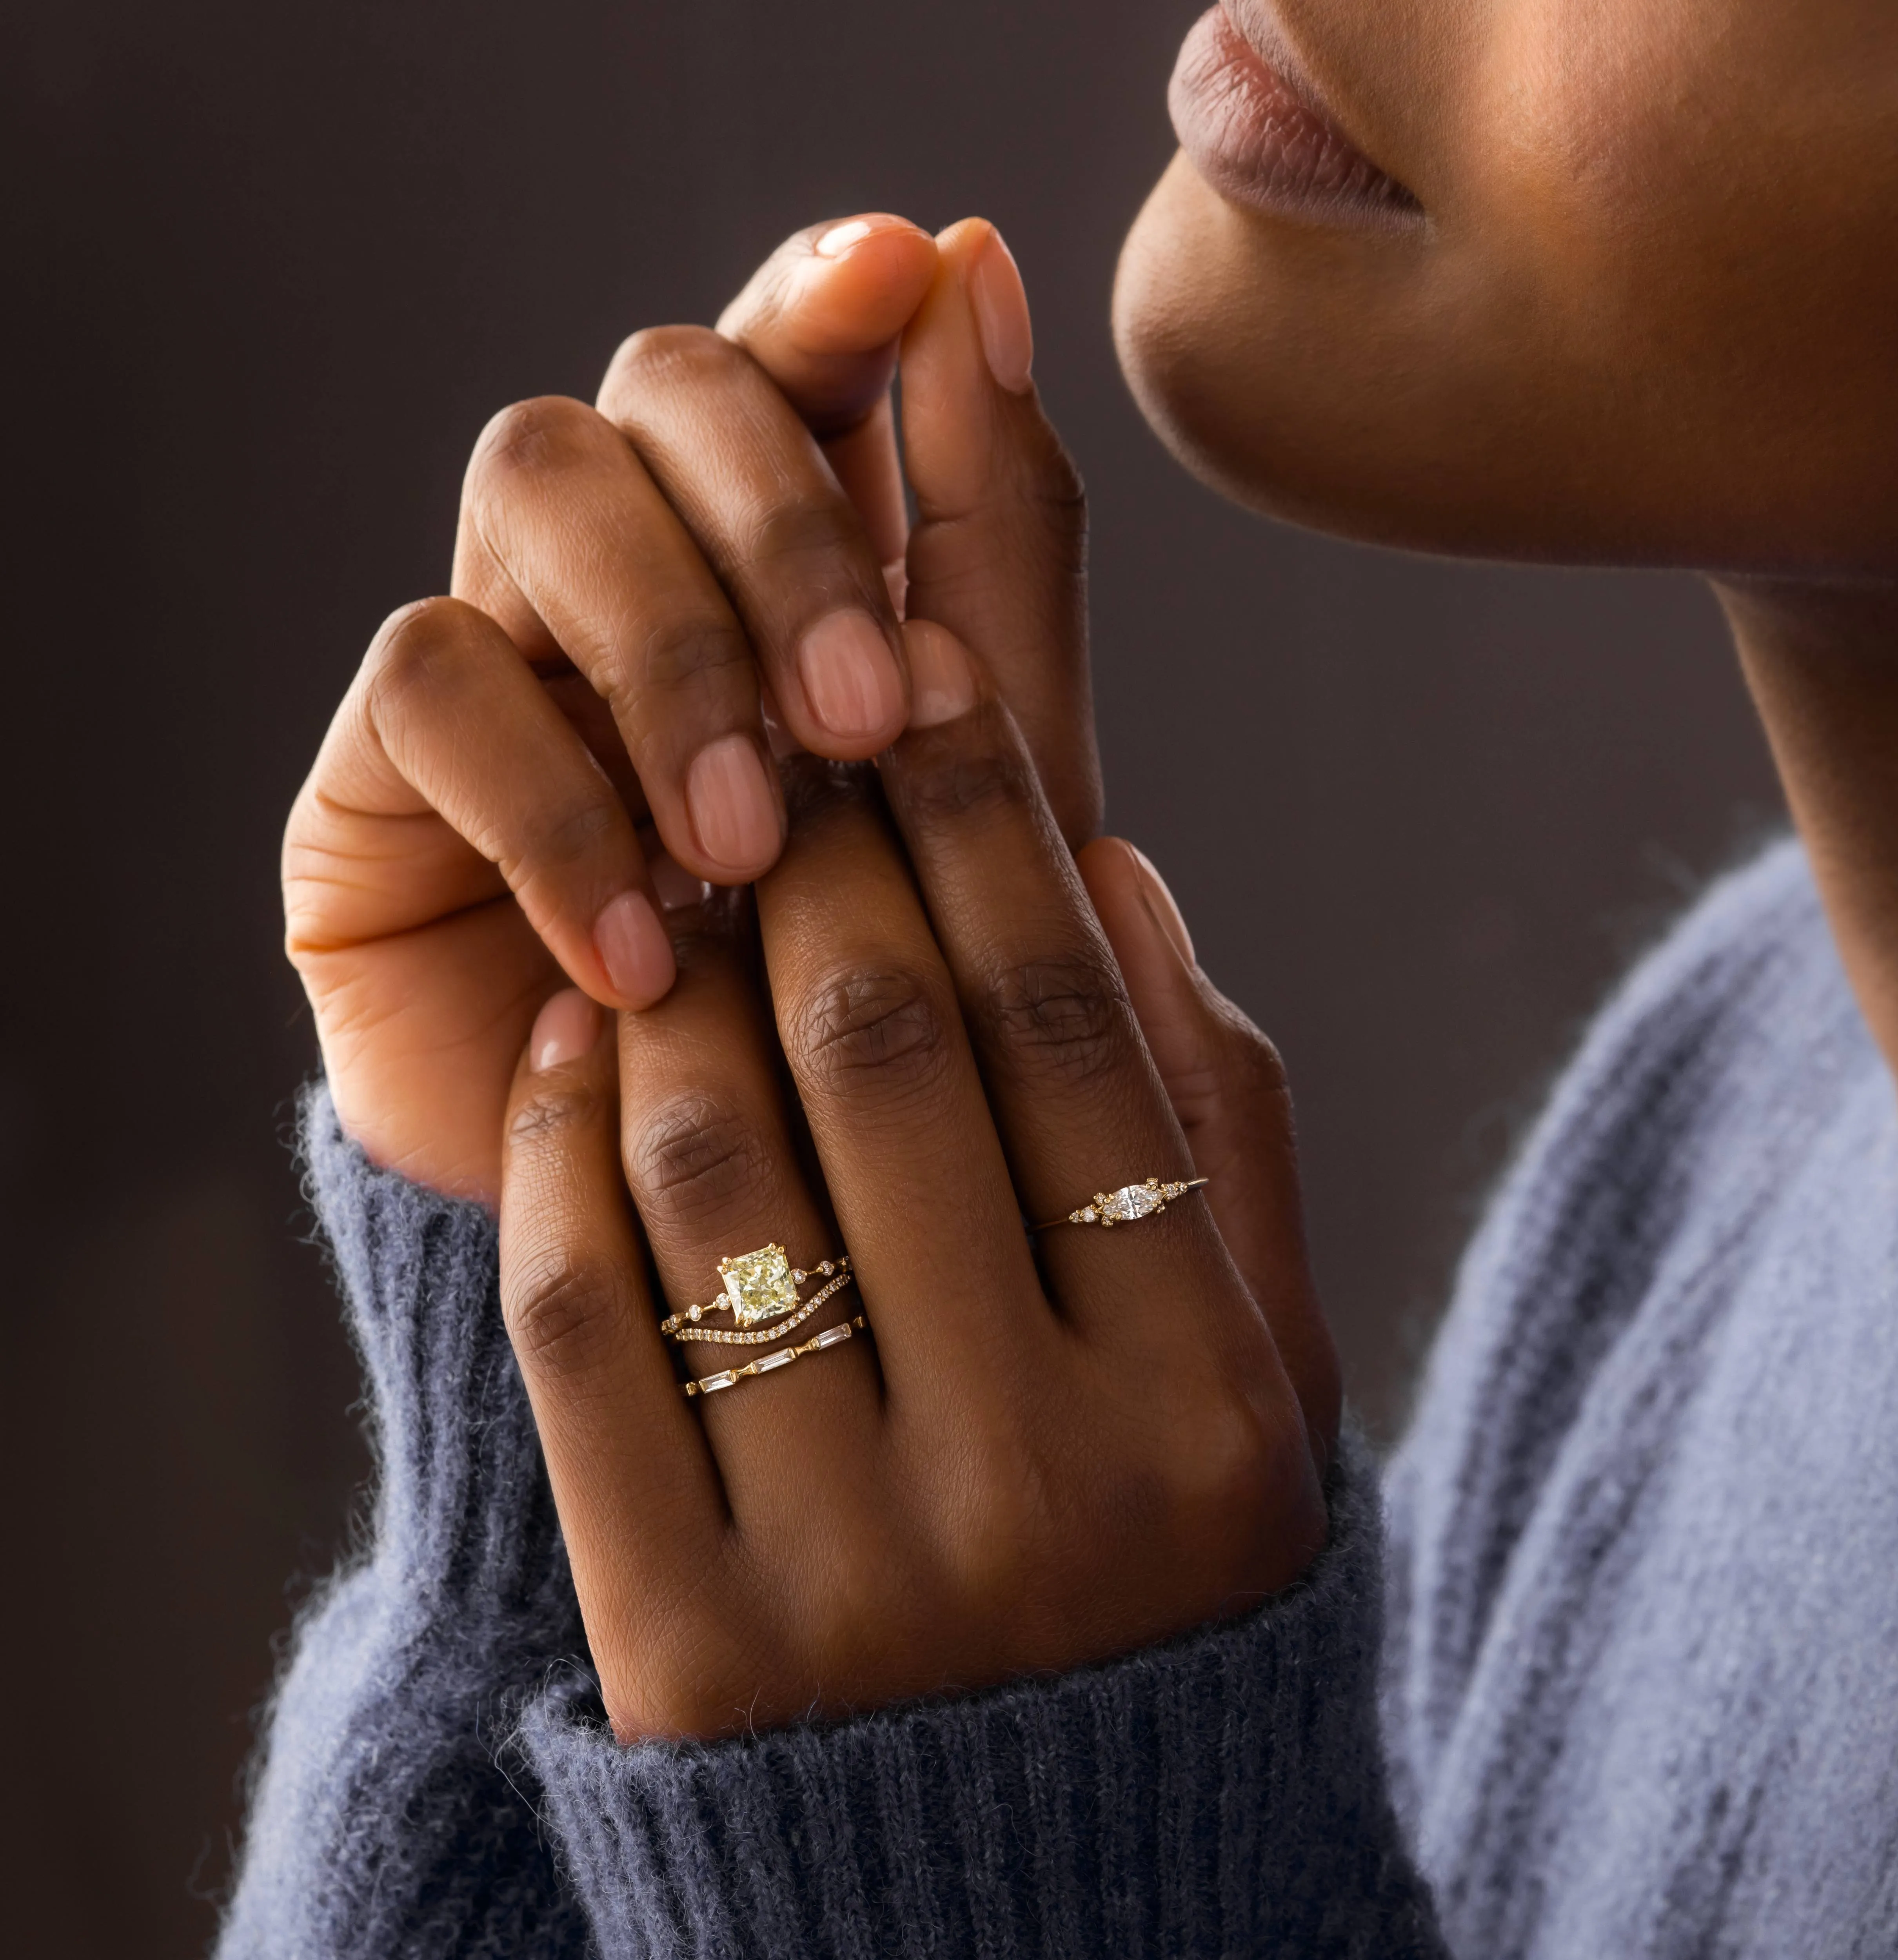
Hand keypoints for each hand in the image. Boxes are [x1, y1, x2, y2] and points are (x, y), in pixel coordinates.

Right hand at [283, 217, 1096, 1200]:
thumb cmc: (879, 1003)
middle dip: (778, 524)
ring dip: (663, 651)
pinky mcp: (385, 767)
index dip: (830, 292)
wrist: (741, 1238)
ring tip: (748, 850)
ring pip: (534, 479)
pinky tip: (645, 958)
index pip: (788, 345)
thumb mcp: (979, 790)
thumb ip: (992, 547)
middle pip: (663, 383)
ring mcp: (506, 644)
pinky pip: (431, 679)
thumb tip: (981, 266)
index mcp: (786, 549)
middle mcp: (640, 562)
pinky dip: (553, 807)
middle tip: (862, 716)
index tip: (905, 281)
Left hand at [496, 634, 1340, 1738]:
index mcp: (1212, 1408)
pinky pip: (587, 1324)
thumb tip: (1117, 874)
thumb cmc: (1157, 1587)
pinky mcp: (679, 1646)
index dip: (989, 825)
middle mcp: (1043, 1484)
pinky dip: (567, 1153)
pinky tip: (576, 1048)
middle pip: (891, 1054)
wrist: (1028, 1894)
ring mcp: (853, 1572)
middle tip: (783, 744)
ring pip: (718, 1164)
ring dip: (678, 981)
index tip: (928, 687)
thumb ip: (1220, 1137)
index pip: (1078, 1032)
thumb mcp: (1264, 1388)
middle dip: (824, 852)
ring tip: (676, 891)